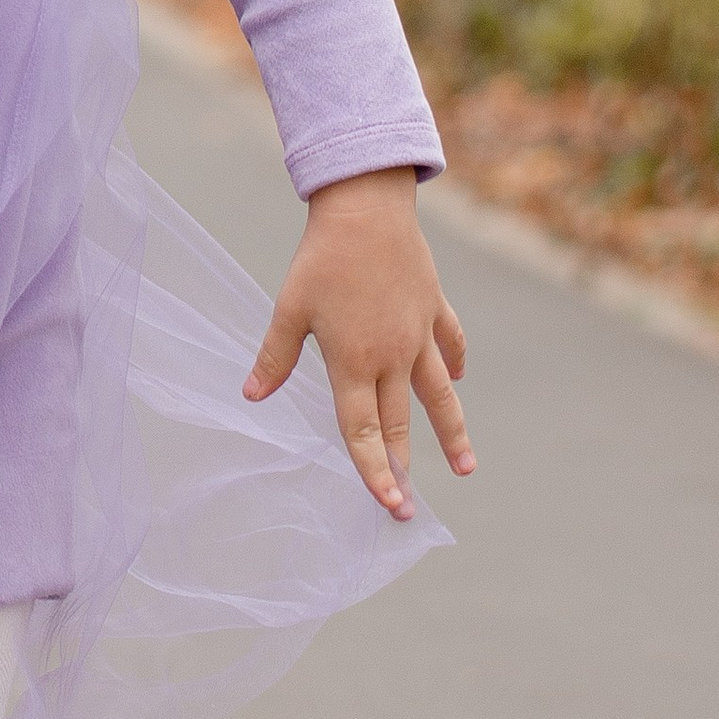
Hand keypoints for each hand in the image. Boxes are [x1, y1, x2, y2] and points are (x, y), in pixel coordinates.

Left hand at [244, 167, 473, 518]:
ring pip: (440, 395)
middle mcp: (393, 356)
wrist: (367, 209)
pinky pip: (450, 344)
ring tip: (466, 467)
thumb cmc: (322, 259)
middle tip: (409, 509)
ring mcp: (420, 334)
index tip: (388, 504)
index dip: (374, 471)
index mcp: (354, 362)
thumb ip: (274, 358)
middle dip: (404, 469)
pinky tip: (457, 380)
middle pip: (400, 423)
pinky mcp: (434, 309)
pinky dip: (455, 363)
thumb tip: (251, 396)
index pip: (364, 431)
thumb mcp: (289, 309)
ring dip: (452, 433)